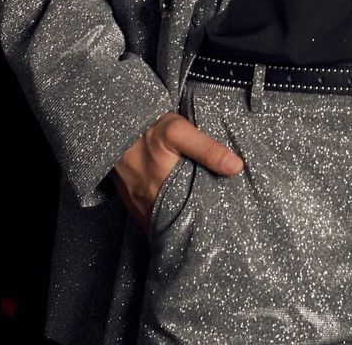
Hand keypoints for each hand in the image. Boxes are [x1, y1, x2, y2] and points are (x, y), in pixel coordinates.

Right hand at [111, 110, 243, 233]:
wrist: (115, 126)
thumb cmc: (147, 129)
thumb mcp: (178, 132)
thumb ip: (207, 149)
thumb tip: (236, 167)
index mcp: (163, 194)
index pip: (188, 222)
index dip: (205, 223)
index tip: (222, 221)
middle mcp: (148, 207)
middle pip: (176, 224)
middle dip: (193, 224)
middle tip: (214, 220)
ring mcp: (137, 207)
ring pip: (163, 222)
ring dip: (178, 220)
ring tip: (199, 214)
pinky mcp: (131, 201)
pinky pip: (150, 216)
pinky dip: (164, 214)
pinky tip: (177, 205)